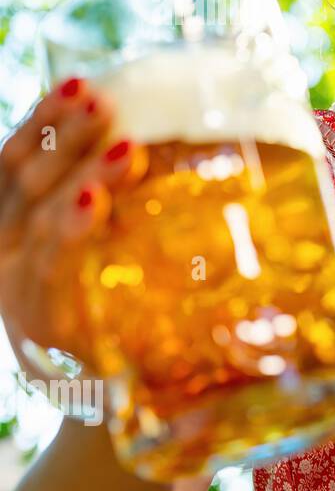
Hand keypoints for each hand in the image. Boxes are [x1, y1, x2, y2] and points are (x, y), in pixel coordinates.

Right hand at [0, 78, 145, 367]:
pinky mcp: (43, 326)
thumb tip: (163, 145)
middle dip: (62, 135)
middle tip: (102, 97)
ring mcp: (20, 290)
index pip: (17, 165)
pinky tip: (89, 204)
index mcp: (14, 233)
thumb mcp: (108, 255)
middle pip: (27, 181)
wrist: (113, 407)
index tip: (77, 83)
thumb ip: (116, 207)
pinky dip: (67, 232)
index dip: (40, 121)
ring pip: (39, 219)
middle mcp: (6, 256)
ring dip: (80, 175)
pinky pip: (50, 270)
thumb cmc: (119, 319)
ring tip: (123, 147)